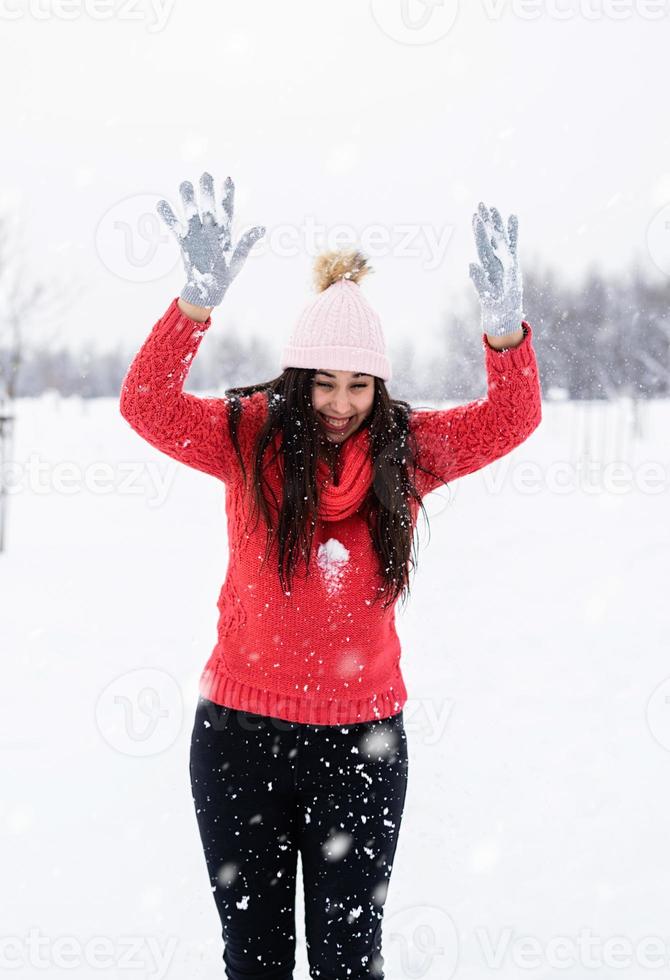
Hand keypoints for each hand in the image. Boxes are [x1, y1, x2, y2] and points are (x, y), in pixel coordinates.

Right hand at [156, 172, 265, 307]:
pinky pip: (175, 226)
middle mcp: (210, 229)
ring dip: (187, 198)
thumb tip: (261, 228)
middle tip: (204, 175)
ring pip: (191, 211)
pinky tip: (161, 204)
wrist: (209, 289)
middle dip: (206, 191)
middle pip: (207, 205)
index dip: (227, 194)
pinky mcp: (184, 242)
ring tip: (184, 184)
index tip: (227, 178)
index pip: (226, 208)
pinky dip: (168, 216)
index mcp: (225, 231)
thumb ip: (247, 242)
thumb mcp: (239, 258)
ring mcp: (196, 234)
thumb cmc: (226, 274)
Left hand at [468, 202, 522, 336]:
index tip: (476, 218)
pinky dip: (513, 231)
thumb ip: (479, 280)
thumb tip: (470, 264)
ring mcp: (503, 260)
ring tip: (493, 207)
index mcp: (488, 267)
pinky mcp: (512, 262)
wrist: (504, 315)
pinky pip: (512, 244)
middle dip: (485, 221)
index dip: (480, 233)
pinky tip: (513, 217)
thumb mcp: (486, 295)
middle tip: (480, 204)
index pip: (482, 246)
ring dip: (497, 223)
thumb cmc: (494, 307)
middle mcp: (494, 261)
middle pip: (488, 237)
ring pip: (499, 238)